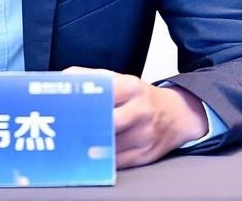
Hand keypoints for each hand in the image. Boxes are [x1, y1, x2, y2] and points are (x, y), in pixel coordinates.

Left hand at [64, 67, 207, 168]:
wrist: (177, 115)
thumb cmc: (142, 97)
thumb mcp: (122, 80)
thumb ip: (93, 78)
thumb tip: (64, 78)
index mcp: (131, 87)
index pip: (103, 93)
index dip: (82, 100)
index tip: (65, 105)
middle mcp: (140, 111)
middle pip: (108, 122)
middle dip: (86, 126)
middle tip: (65, 128)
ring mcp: (144, 135)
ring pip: (110, 145)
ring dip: (90, 146)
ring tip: (72, 143)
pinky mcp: (144, 156)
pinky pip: (117, 162)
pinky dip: (101, 159)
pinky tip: (89, 156)